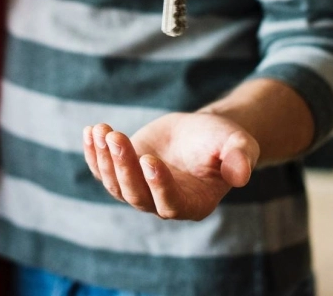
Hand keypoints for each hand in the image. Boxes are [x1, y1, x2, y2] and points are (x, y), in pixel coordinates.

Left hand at [83, 112, 259, 220]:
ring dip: (104, 158)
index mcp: (193, 203)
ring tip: (101, 130)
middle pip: (136, 194)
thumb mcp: (238, 144)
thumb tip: (241, 175)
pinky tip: (90, 132)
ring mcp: (140, 189)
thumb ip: (240, 158)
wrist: (201, 132)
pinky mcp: (124, 173)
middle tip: (116, 137)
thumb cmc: (222, 141)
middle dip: (123, 166)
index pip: (170, 203)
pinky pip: (102, 170)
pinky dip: (93, 153)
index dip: (157, 185)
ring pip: (115, 183)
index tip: (149, 159)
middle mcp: (162, 203)